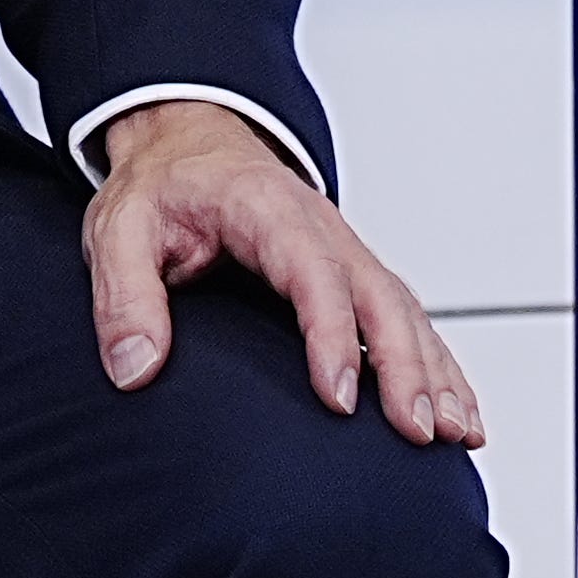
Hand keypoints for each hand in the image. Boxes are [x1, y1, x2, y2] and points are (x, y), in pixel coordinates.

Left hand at [82, 102, 486, 446]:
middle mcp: (320, 228)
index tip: (341, 398)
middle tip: (416, 430)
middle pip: (380, 294)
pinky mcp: (351, 275)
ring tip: (455, 432)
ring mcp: (344, 251)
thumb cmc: (161, 188)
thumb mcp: (119, 229)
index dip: (333, 335)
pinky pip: (407, 318)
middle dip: (406, 365)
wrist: (188, 145)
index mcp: (266, 208)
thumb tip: (137, 367)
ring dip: (436, 370)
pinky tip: (458, 412)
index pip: (313, 272)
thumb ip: (124, 295)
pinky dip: (438, 364)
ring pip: (405, 309)